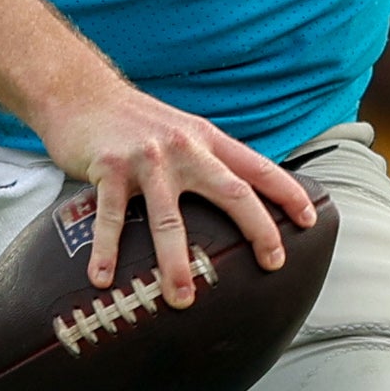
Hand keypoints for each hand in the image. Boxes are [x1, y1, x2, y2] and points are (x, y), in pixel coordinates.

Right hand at [29, 75, 320, 305]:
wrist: (81, 92)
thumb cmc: (134, 121)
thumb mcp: (181, 131)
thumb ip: (207, 159)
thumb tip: (237, 196)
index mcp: (206, 140)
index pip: (257, 167)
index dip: (287, 193)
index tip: (308, 221)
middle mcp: (184, 148)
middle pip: (231, 192)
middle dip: (257, 229)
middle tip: (272, 263)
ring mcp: (146, 160)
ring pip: (170, 219)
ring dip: (176, 263)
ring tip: (182, 298)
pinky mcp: (109, 169)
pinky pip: (110, 219)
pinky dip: (107, 252)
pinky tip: (103, 279)